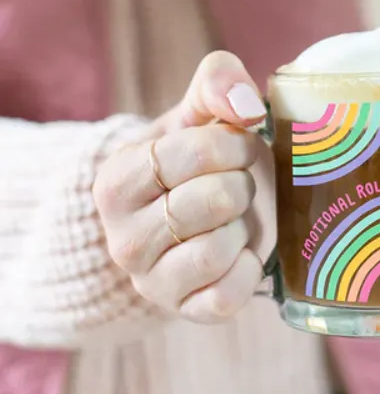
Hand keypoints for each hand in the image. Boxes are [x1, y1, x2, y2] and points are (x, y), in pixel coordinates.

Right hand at [94, 51, 276, 323]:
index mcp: (118, 180)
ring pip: (219, 249)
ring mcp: (151, 280)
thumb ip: (217, 83)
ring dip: (242, 227)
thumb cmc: (196, 161)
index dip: (233, 144)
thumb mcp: (197, 114)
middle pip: (214, 200)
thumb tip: (246, 105)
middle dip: (240, 185)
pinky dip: (248, 270)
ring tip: (230, 218)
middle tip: (234, 184)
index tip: (237, 145)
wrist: (188, 216)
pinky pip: (228, 295)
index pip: (194, 153)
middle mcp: (123, 237)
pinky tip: (239, 251)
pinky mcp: (184, 309)